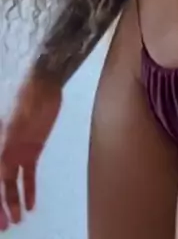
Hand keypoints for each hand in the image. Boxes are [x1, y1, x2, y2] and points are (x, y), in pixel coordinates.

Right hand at [0, 70, 61, 230]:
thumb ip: (6, 141)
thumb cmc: (27, 95)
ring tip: (16, 221)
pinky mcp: (32, 150)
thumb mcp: (15, 120)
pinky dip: (29, 190)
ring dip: (12, 202)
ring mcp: (16, 151)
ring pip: (11, 184)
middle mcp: (2, 151)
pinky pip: (28, 175)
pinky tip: (30, 205)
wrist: (44, 82)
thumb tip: (1, 167)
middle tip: (3, 226)